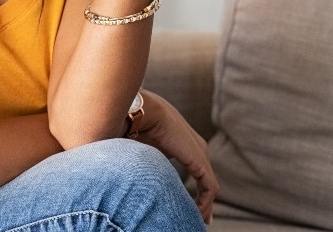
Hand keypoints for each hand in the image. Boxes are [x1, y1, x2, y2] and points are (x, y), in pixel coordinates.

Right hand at [133, 90, 217, 223]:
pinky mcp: (201, 162)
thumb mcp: (137, 147)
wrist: (139, 112)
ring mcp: (200, 154)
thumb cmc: (130, 125)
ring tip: (198, 220)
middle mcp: (195, 147)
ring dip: (203, 205)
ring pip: (207, 186)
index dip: (191, 185)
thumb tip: (123, 176)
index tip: (184, 203)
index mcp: (180, 141)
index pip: (193, 166)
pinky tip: (197, 215)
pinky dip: (204, 204)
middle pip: (203, 178)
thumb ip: (139, 161)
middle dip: (203, 199)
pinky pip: (209, 189)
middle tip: (199, 217)